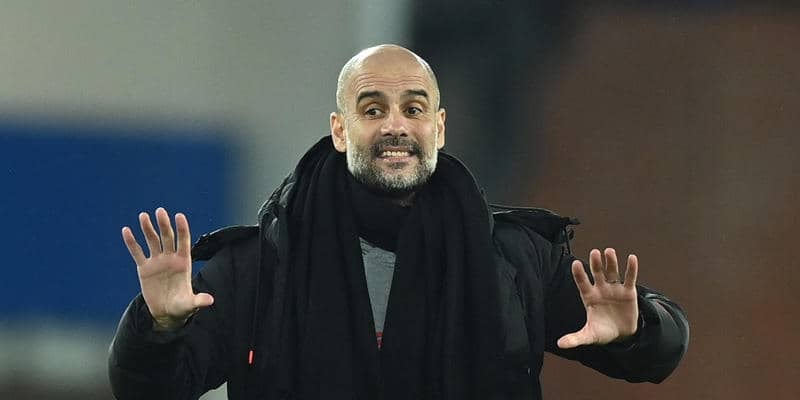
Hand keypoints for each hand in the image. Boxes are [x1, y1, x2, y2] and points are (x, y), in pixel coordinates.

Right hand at [122, 207, 213, 330]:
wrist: (166, 313)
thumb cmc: (181, 307)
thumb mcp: (190, 304)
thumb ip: (198, 301)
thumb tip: (210, 301)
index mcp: (184, 263)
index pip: (184, 242)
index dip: (182, 229)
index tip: (179, 215)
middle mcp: (171, 259)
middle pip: (167, 238)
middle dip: (164, 225)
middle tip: (160, 211)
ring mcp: (157, 262)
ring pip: (152, 241)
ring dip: (148, 228)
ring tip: (143, 215)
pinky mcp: (144, 268)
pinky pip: (137, 253)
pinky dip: (132, 242)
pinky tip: (126, 230)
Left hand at [557, 248, 638, 348]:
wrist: (622, 334)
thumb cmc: (602, 331)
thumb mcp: (589, 335)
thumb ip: (575, 338)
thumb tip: (560, 344)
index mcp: (589, 296)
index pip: (582, 282)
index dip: (579, 273)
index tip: (575, 263)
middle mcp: (600, 289)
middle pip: (597, 273)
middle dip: (595, 263)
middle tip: (594, 253)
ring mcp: (614, 289)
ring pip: (612, 272)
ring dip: (611, 262)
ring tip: (609, 251)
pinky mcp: (628, 292)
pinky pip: (629, 278)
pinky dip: (631, 268)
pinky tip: (631, 258)